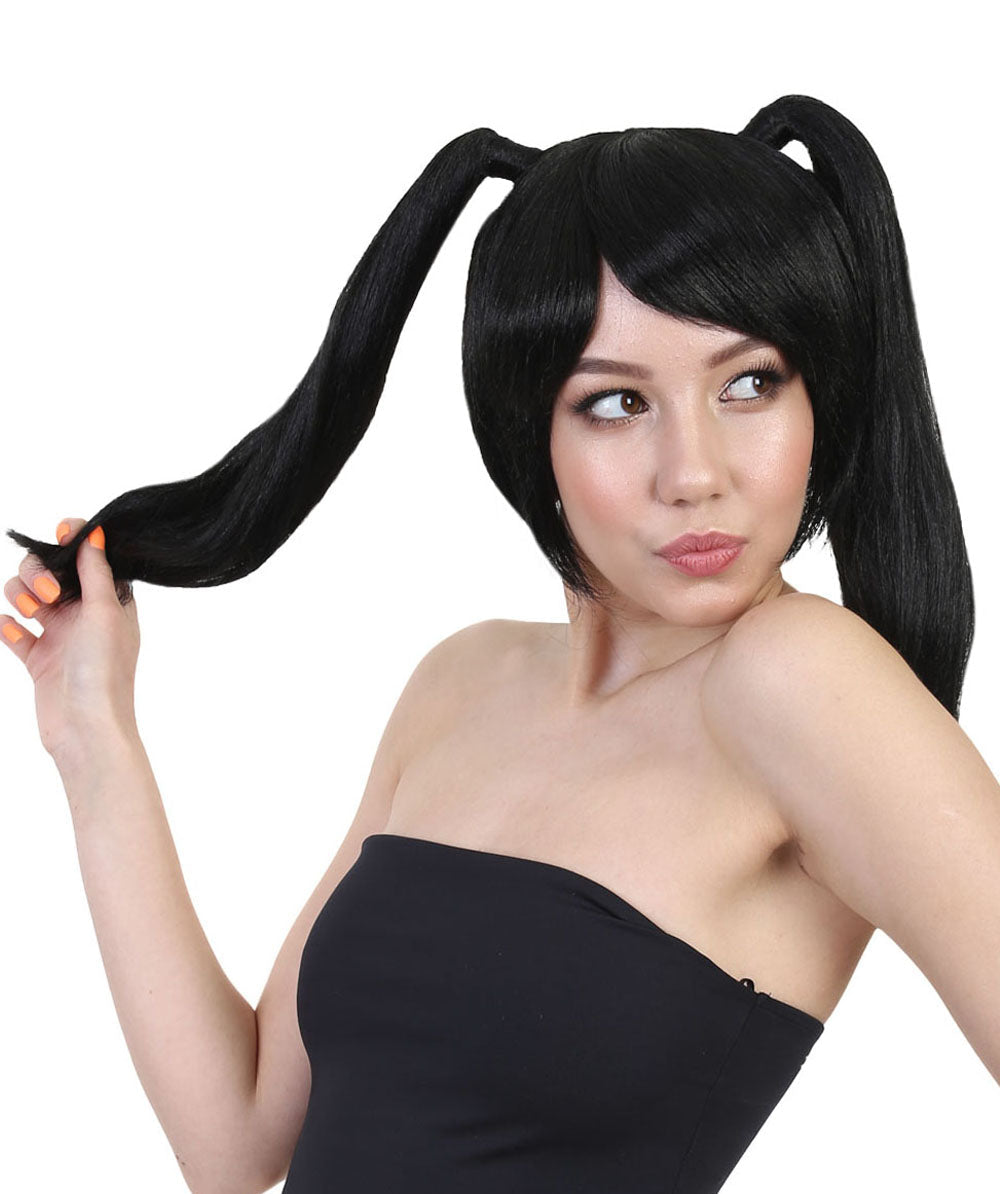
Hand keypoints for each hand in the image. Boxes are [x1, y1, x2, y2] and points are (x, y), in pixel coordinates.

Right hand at [2, 518, 140, 762]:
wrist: (86, 727)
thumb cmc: (105, 670)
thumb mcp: (105, 612)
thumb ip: (95, 571)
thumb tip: (95, 531)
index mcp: (109, 601)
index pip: (89, 558)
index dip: (72, 542)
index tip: (60, 535)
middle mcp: (85, 614)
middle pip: (49, 572)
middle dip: (39, 573)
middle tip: (49, 596)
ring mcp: (60, 636)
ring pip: (27, 597)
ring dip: (20, 595)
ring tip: (29, 614)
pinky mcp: (38, 658)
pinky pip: (14, 631)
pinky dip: (7, 625)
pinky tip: (11, 629)